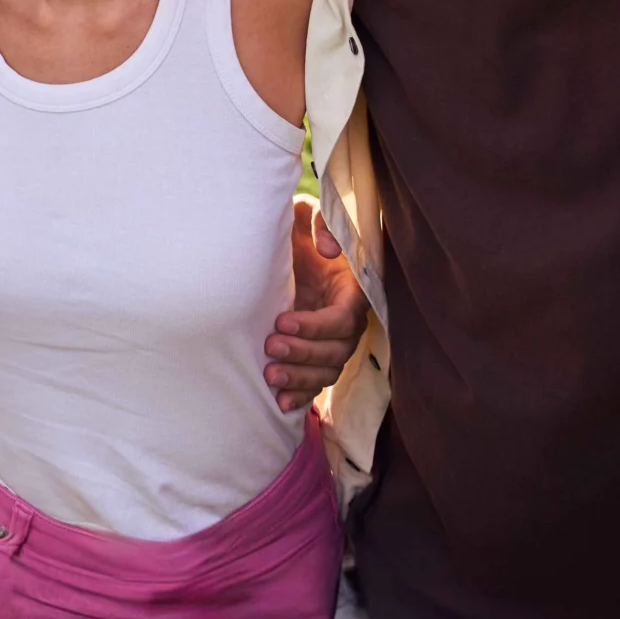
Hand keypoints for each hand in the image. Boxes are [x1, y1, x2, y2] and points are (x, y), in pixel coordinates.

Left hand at [265, 195, 368, 412]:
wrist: (283, 251)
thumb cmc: (297, 231)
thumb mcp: (304, 214)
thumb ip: (319, 222)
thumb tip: (327, 248)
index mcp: (350, 289)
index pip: (343, 318)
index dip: (316, 325)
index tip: (281, 320)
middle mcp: (346, 320)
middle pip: (336, 350)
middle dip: (303, 353)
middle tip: (270, 346)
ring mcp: (332, 341)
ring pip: (327, 371)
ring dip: (300, 378)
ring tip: (269, 375)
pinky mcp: (316, 355)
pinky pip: (316, 383)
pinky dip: (301, 396)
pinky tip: (280, 404)